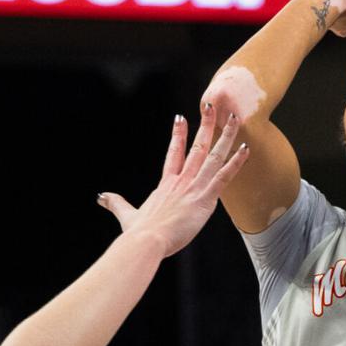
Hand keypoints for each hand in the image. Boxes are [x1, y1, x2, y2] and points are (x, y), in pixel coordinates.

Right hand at [98, 106, 249, 257]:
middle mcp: (181, 181)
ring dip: (225, 135)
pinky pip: (223, 176)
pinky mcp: (204, 199)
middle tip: (210, 106)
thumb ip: (116, 203)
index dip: (177, 135)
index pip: (173, 153)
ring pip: (213, 155)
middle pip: (196, 146)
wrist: (146, 240)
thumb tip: (101, 196)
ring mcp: (193, 187)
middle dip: (204, 124)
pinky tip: (245, 148)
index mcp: (165, 185)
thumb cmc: (139, 232)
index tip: (180, 117)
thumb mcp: (126, 215)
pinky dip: (235, 162)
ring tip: (234, 118)